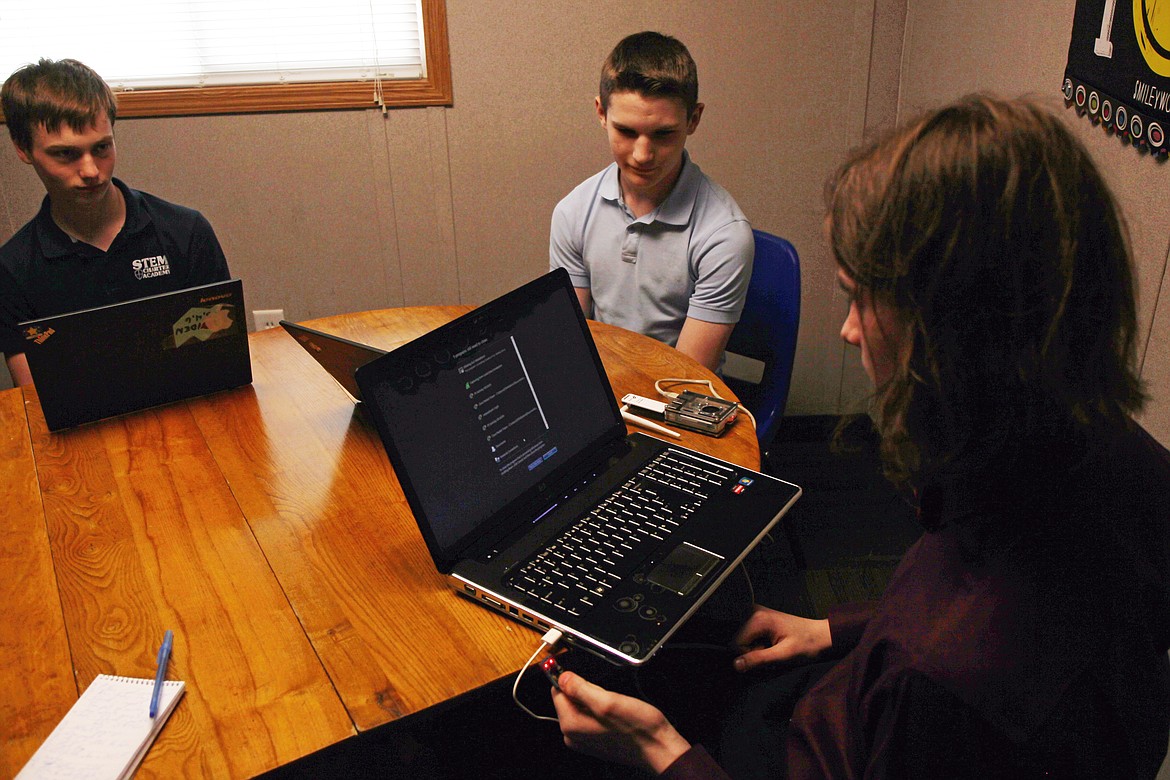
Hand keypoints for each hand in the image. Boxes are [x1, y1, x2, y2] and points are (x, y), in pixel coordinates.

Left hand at [551, 671, 691, 773]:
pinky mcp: (594, 739)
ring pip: (580, 706)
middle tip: (606, 696)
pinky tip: (615, 714)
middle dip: (585, 691)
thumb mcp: (608, 700)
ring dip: (594, 700)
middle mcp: (573, 735)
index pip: (557, 691)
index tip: (586, 678)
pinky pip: (589, 716)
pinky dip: (600, 710)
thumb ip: (580, 688)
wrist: (657, 748)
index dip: (571, 679)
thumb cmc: (637, 727)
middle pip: (568, 699)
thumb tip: (562, 677)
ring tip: (613, 705)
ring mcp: (583, 739)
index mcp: (571, 724)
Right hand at [733, 605, 831, 672]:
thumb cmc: (806, 645)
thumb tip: (735, 664)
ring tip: (774, 649)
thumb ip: (758, 659)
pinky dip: (758, 644)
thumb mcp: (783, 655)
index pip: (735, 643)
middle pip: (738, 640)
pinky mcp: (759, 617)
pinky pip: (749, 635)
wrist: (822, 635)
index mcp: (757, 618)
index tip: (768, 655)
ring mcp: (755, 612)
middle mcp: (753, 611)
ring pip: (743, 639)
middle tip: (773, 653)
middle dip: (752, 651)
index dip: (749, 655)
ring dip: (756, 649)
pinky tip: (772, 644)